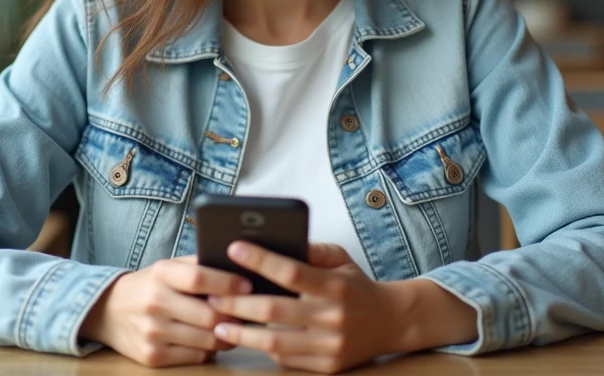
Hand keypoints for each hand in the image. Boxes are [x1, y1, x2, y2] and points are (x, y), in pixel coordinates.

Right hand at [80, 255, 249, 366]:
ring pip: (206, 340)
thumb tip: (239, 267)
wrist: (108, 311)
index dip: (228, 283)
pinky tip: (213, 340)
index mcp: (161, 274)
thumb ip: (198, 265)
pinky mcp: (152, 356)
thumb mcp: (168, 267)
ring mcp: (152, 332)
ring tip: (237, 327)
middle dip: (235, 316)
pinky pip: (195, 357)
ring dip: (227, 336)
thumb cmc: (150, 285)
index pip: (199, 278)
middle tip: (251, 313)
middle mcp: (155, 303)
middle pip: (208, 315)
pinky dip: (209, 350)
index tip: (248, 286)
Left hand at [206, 242, 412, 373]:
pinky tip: (246, 337)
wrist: (392, 322)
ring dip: (241, 332)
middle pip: (275, 311)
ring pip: (274, 341)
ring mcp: (330, 347)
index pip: (291, 272)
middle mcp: (333, 318)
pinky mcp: (326, 367)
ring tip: (218, 322)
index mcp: (336, 286)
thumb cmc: (356, 286)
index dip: (260, 260)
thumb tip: (275, 240)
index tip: (233, 248)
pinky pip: (286, 359)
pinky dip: (263, 347)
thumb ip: (311, 249)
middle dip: (237, 302)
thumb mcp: (341, 259)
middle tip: (211, 295)